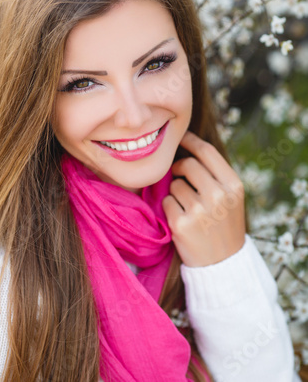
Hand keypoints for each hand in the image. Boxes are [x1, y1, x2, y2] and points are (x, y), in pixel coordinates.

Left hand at [162, 131, 245, 266]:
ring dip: (175, 191)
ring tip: (188, 207)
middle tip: (180, 176)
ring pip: (175, 184)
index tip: (180, 137)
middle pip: (188, 164)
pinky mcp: (182, 225)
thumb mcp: (231, 197)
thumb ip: (214, 173)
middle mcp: (218, 196)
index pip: (206, 151)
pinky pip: (167, 202)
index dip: (190, 140)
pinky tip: (181, 218)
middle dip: (180, 167)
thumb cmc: (223, 224)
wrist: (223, 264)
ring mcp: (200, 211)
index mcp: (233, 185)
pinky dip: (170, 207)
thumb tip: (185, 146)